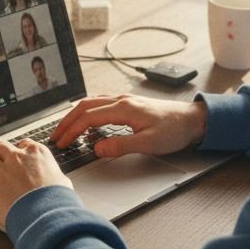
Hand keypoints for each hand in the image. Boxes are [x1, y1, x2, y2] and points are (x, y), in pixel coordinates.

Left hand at [0, 140, 72, 224]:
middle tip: (1, 168)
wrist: (49, 215)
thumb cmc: (59, 201)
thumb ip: (54, 177)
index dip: (19, 153)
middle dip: (0, 157)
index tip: (18, 161)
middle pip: (1, 147)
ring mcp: (2, 172)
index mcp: (37, 154)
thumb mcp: (63, 182)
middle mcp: (17, 158)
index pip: (24, 144)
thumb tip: (56, 182)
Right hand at [50, 94, 207, 157]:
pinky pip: (101, 104)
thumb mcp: (148, 144)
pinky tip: (88, 123)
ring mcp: (125, 100)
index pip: (88, 118)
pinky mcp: (129, 104)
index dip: (72, 131)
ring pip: (92, 103)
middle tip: (56, 136)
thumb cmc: (174, 130)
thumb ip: (120, 146)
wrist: (193, 120)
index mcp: (123, 109)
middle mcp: (121, 100)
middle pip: (85, 106)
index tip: (62, 143)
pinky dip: (88, 112)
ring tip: (67, 129)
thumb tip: (97, 148)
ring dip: (76, 115)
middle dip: (67, 122)